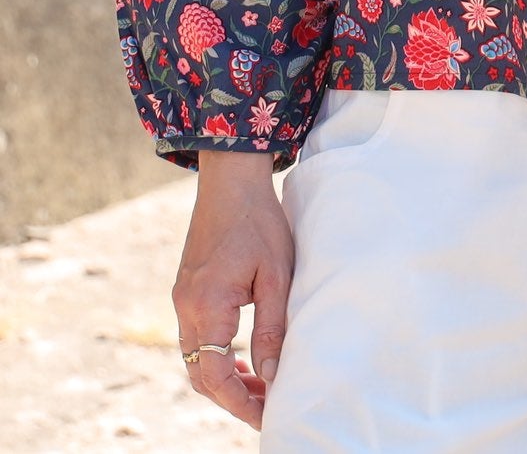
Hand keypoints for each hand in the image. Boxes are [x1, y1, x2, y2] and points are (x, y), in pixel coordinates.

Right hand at [173, 149, 294, 429]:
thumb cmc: (259, 221)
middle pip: (200, 374)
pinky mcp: (186, 289)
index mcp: (207, 305)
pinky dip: (216, 355)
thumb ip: (273, 327)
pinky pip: (196, 337)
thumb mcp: (277, 275)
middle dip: (231, 398)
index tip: (266, 415)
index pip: (216, 375)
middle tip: (265, 406)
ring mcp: (182, 298)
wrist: (231, 180)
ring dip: (223, 378)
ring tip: (258, 386)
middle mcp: (186, 306)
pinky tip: (243, 356)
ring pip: (195, 358)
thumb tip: (272, 375)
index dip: (240, 402)